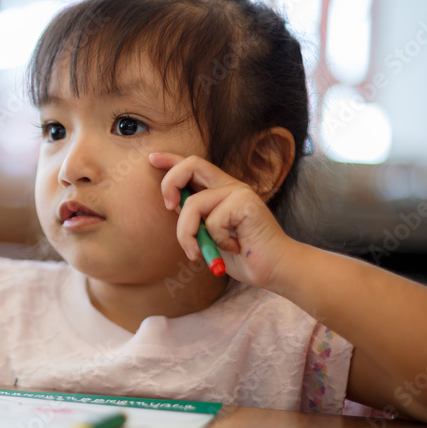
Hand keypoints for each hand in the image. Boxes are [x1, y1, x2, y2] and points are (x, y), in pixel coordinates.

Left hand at [148, 153, 297, 291]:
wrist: (275, 269)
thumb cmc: (242, 255)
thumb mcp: (208, 234)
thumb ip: (194, 217)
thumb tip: (172, 203)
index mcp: (220, 191)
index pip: (193, 166)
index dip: (171, 160)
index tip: (151, 158)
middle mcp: (229, 186)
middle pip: (192, 164)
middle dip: (170, 183)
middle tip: (168, 207)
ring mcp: (239, 192)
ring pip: (193, 204)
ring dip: (187, 234)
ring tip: (198, 253)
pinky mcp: (247, 204)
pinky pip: (212, 221)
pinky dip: (217, 241)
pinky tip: (235, 246)